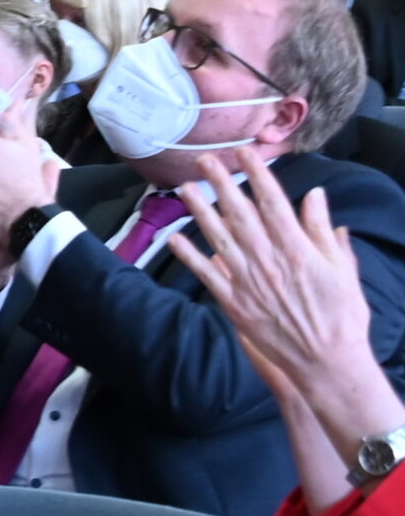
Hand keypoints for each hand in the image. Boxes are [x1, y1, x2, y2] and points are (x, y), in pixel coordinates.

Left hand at [170, 148, 398, 438]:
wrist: (326, 361)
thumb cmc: (341, 315)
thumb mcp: (342, 268)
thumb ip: (322, 231)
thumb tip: (315, 197)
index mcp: (297, 249)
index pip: (273, 203)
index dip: (257, 175)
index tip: (246, 154)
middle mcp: (268, 260)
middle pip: (240, 213)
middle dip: (222, 183)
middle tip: (206, 160)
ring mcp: (247, 281)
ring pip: (218, 237)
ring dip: (200, 211)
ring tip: (185, 188)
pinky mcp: (233, 302)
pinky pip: (206, 273)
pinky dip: (189, 255)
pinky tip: (174, 237)